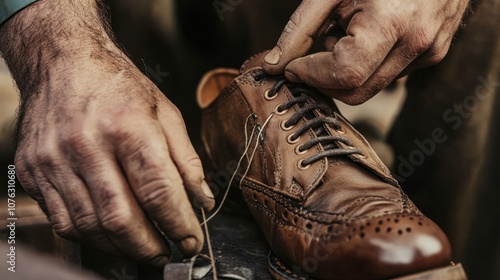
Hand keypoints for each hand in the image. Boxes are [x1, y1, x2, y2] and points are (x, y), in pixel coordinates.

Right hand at [0, 0, 213, 265]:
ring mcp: (54, 160)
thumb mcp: (166, 112)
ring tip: (141, 250)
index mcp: (128, 127)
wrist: (64, 62)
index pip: (158, 191)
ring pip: (89, 227)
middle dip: (149, 247)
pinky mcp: (33, 170)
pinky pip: (62, 220)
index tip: (192, 242)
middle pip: (121, 218)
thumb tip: (202, 201)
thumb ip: (186, 160)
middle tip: (166, 254)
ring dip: (120, 248)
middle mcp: (87, 145)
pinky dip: (90, 237)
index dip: (179, 225)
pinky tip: (109, 235)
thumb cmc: (120, 87)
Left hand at [262, 0, 468, 104]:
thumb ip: (300, 29)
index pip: (344, 75)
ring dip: (345, 73)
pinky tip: (364, 36)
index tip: (293, 66)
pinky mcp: (434, 54)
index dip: (312, 75)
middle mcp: (417, 43)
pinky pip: (390, 75)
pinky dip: (367, 65)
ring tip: (342, 35)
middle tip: (308, 59)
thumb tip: (274, 65)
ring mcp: (430, 52)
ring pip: (372, 87)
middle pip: (357, 93)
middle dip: (325, 82)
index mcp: (391, 22)